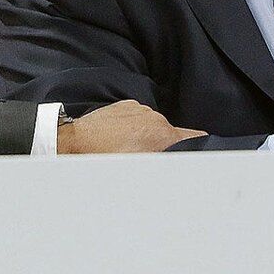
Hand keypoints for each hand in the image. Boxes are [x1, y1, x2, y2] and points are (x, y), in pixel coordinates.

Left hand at [56, 99, 205, 153]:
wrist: (76, 143)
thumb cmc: (105, 160)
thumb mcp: (140, 169)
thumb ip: (165, 163)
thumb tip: (182, 164)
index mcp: (163, 134)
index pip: (196, 137)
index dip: (198, 148)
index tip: (196, 156)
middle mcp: (154, 117)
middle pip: (172, 134)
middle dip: (166, 147)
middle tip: (152, 161)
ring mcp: (139, 108)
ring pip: (154, 126)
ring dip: (149, 137)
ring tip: (131, 150)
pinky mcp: (125, 105)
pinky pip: (138, 117)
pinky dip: (135, 127)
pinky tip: (122, 139)